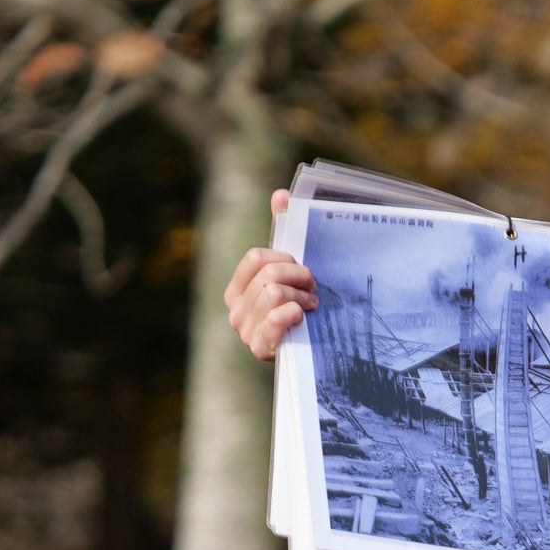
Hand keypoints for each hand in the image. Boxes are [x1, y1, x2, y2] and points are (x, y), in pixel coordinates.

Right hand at [226, 188, 315, 361]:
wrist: (310, 355)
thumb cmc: (301, 309)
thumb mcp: (292, 274)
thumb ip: (284, 234)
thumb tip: (281, 194)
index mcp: (238, 288)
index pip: (257, 257)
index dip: (286, 260)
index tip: (302, 270)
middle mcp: (235, 309)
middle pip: (270, 274)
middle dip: (301, 278)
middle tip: (313, 290)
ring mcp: (245, 330)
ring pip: (275, 293)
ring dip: (302, 298)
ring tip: (311, 306)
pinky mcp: (260, 348)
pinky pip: (276, 318)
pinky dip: (293, 314)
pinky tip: (302, 318)